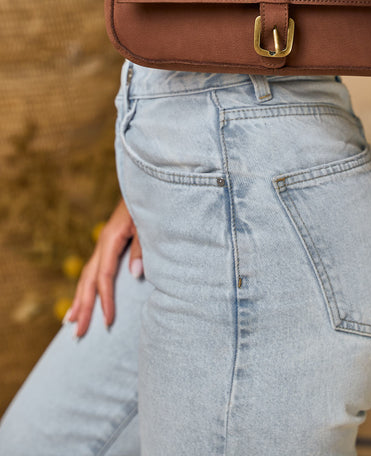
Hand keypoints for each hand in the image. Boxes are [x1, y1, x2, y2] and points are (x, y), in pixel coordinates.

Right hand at [67, 198, 142, 337]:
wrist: (150, 185)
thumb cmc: (151, 205)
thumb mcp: (149, 224)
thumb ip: (143, 248)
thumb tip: (135, 274)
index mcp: (111, 239)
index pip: (104, 275)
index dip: (105, 300)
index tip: (108, 322)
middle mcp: (104, 243)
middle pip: (89, 280)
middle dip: (83, 307)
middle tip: (78, 334)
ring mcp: (105, 244)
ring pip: (87, 276)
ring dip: (79, 300)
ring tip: (71, 323)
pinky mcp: (110, 244)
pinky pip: (94, 270)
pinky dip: (87, 287)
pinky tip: (84, 299)